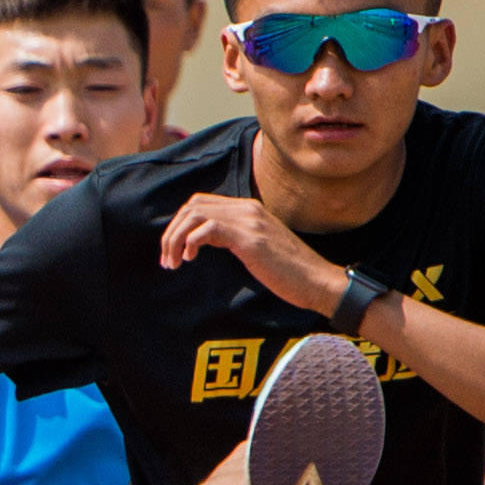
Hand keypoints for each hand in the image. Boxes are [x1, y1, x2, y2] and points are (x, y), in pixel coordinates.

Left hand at [156, 193, 345, 313]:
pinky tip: (191, 259)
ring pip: (196, 214)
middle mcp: (248, 209)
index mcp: (248, 209)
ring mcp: (250, 221)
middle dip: (172, 232)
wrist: (317, 281)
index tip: (173, 251)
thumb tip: (201, 241)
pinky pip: (209, 228)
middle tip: (168, 260)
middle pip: (193, 205)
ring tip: (174, 262)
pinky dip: (191, 242)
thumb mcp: (255, 248)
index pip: (201, 203)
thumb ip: (232, 237)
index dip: (180, 224)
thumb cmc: (287, 272)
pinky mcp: (251, 238)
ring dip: (176, 238)